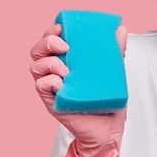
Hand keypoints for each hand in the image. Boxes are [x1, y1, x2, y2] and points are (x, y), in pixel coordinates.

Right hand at [29, 23, 127, 156]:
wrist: (109, 128)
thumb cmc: (107, 98)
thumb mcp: (113, 72)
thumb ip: (115, 51)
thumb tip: (121, 29)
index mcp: (66, 60)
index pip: (51, 40)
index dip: (52, 31)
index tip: (62, 27)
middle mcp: (55, 72)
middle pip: (38, 50)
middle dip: (47, 42)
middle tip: (65, 46)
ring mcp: (52, 87)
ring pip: (35, 67)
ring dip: (48, 62)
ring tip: (66, 69)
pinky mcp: (53, 102)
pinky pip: (41, 87)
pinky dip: (49, 81)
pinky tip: (61, 83)